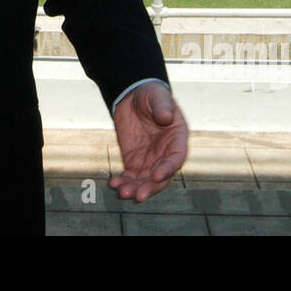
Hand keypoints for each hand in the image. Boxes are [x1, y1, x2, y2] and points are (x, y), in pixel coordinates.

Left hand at [109, 82, 188, 201]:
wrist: (133, 96)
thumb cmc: (151, 95)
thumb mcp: (158, 96)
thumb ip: (163, 106)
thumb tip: (165, 118)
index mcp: (177, 139)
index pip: (176, 158)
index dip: (168, 168)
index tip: (157, 176)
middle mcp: (165, 154)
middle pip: (161, 176)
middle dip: (150, 187)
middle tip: (138, 195)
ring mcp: (150, 159)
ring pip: (145, 180)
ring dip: (135, 188)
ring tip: (122, 193)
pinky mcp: (134, 161)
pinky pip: (130, 175)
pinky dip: (123, 182)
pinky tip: (114, 185)